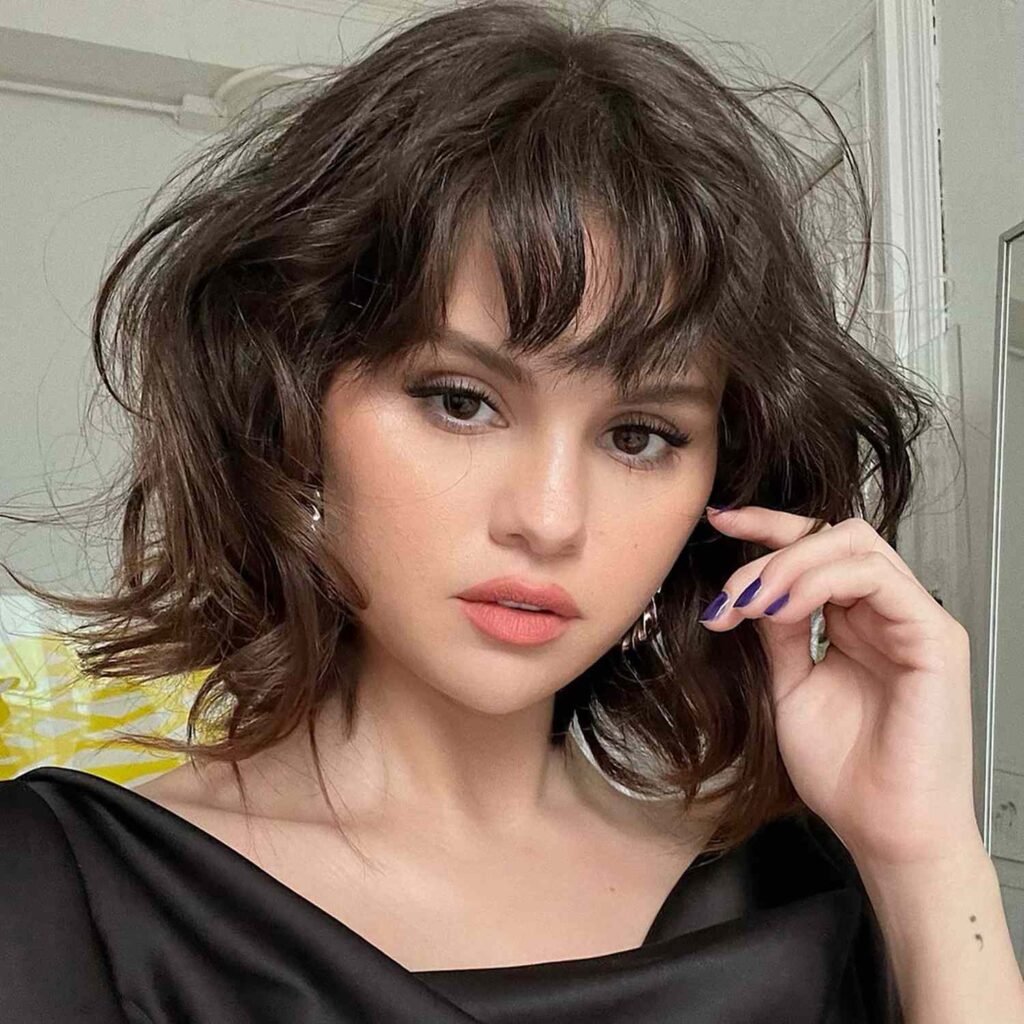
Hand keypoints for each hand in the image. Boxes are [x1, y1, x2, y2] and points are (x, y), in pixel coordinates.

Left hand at [700, 505, 981, 869]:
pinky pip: (876, 578)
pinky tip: (783, 608)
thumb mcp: (789, 687)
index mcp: (855, 622)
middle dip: (772, 547)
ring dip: (789, 564)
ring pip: (854, 544)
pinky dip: (820, 580)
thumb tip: (751, 588)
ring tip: (750, 602)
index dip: (767, 528)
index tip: (718, 522)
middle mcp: (886, 612)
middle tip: (731, 591)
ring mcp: (914, 620)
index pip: (815, 549)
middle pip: (834, 534)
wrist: (882, 830)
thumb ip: (777, 633)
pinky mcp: (934, 637)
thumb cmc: (844, 772)